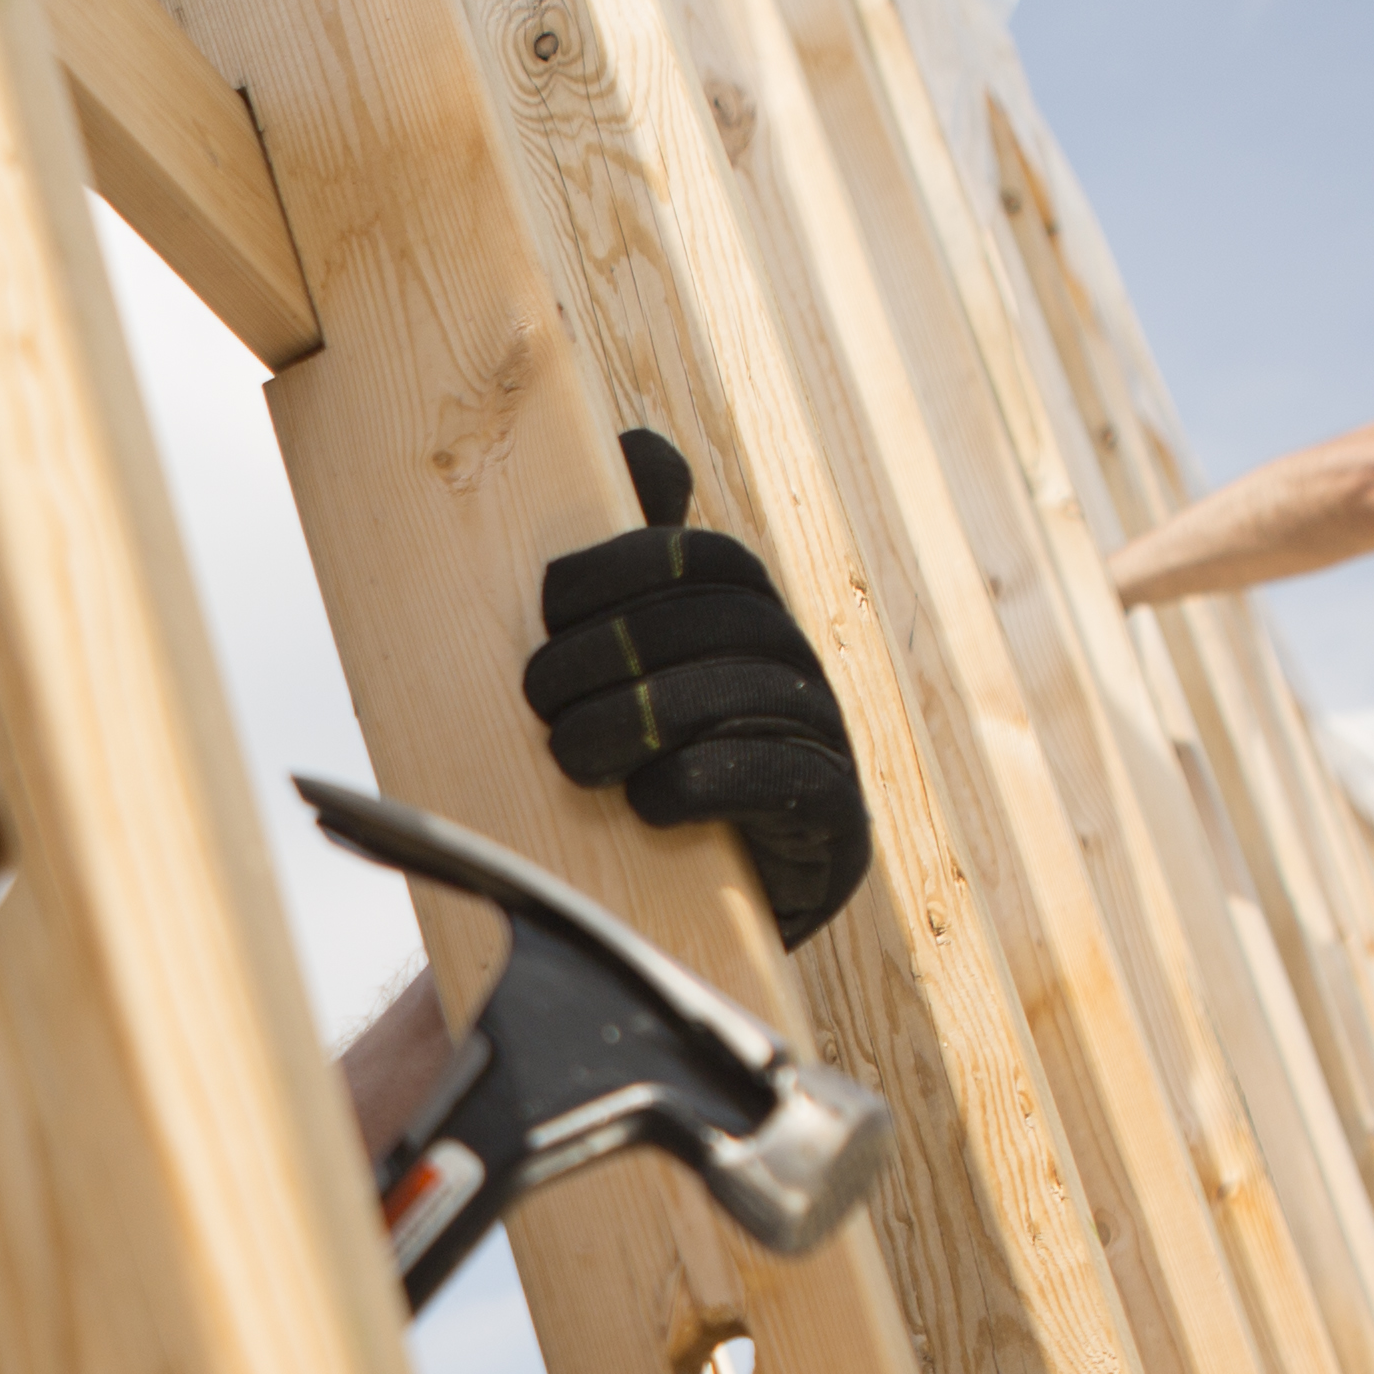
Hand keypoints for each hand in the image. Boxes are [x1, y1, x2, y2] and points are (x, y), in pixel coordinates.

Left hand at [522, 429, 871, 947]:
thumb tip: (647, 450)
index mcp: (748, 622)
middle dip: (625, 647)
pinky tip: (648, 800)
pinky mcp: (835, 828)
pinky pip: (789, 781)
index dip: (630, 565)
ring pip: (755, 694)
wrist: (674, 922)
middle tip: (537, 693)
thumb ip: (625, 571)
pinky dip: (711, 782)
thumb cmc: (630, 775)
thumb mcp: (613, 669)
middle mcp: (799, 673)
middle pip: (730, 623)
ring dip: (652, 716)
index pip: (708, 561)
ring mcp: (825, 748)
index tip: (550, 600)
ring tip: (570, 756)